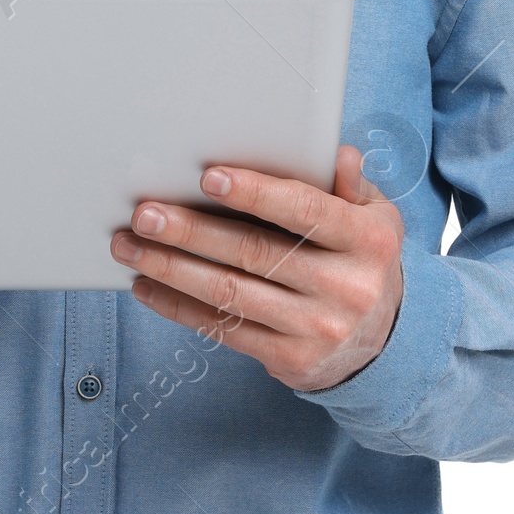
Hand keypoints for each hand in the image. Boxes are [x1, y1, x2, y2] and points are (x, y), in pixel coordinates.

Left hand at [109, 146, 403, 391]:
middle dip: (191, 231)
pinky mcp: (289, 359)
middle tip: (145, 213)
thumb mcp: (374, 217)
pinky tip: (147, 285)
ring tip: (129, 245)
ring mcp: (317, 328)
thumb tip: (339, 155)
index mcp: (368, 241)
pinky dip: (179, 306)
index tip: (207, 177)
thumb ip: (350, 186)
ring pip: (230, 292)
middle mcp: (346, 287)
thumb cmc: (361, 260)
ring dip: (171, 268)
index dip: (255, 193)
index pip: (305, 211)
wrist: (384, 343)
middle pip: (255, 252)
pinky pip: (224, 328)